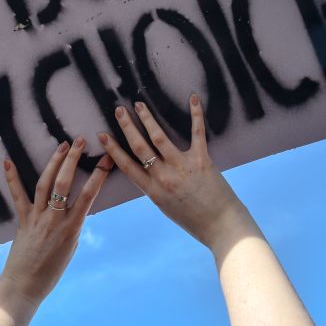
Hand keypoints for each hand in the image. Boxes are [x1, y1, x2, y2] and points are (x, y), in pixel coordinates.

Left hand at [0, 137, 112, 305]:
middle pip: (65, 183)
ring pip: (45, 184)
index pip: (89, 195)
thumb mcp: (71, 248)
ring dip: (53, 163)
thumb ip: (73, 226)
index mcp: (72, 228)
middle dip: (73, 159)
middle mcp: (55, 219)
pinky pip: (18, 196)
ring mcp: (37, 218)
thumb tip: (76, 209)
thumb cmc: (51, 271)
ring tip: (61, 145)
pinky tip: (8, 161)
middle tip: (80, 141)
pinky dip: (12, 178)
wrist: (24, 286)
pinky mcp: (22, 220)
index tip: (107, 158)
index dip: (99, 174)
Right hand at [98, 94, 255, 251]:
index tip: (103, 135)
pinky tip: (192, 98)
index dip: (113, 149)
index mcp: (153, 191)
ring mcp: (182, 167)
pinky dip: (195, 114)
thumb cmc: (195, 221)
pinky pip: (197, 132)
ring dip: (147, 118)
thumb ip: (157, 189)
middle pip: (139, 147)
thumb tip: (149, 174)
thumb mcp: (167, 207)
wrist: (222, 226)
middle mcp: (164, 177)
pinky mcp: (201, 160)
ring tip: (139, 105)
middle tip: (119, 110)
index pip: (127, 166)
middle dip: (127, 127)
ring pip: (159, 137)